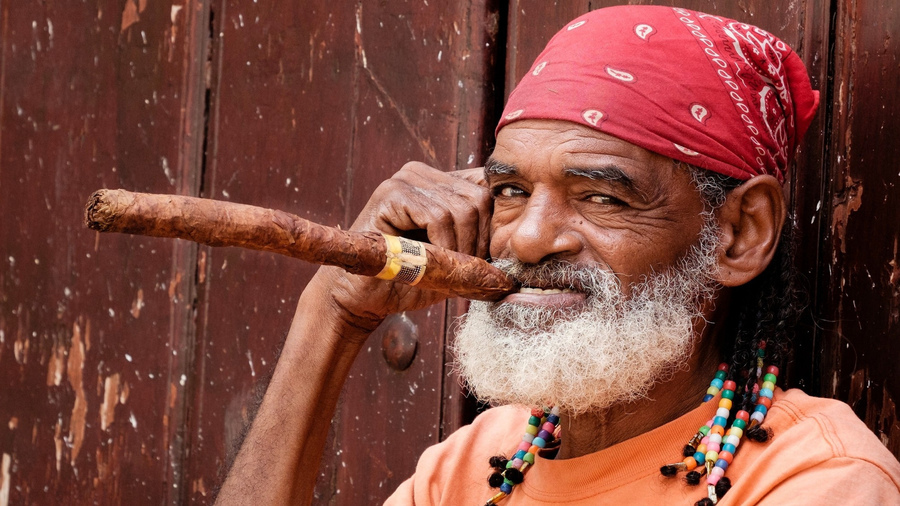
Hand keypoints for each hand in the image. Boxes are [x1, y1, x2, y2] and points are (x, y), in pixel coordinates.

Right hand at [306, 162, 491, 335]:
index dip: (496, 224)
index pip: (487, 188)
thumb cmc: (408, 281)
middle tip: (469, 270)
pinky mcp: (390, 194)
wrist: (363, 299)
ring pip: (462, 208)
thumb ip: (483, 246)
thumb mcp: (456, 261)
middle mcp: (423, 174)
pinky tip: (431, 262)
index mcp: (440, 182)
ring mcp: (405, 179)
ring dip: (463, 249)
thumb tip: (526, 246)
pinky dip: (444, 245)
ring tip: (448, 270)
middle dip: (481, 241)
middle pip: (480, 198)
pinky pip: (438, 216)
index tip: (492, 259)